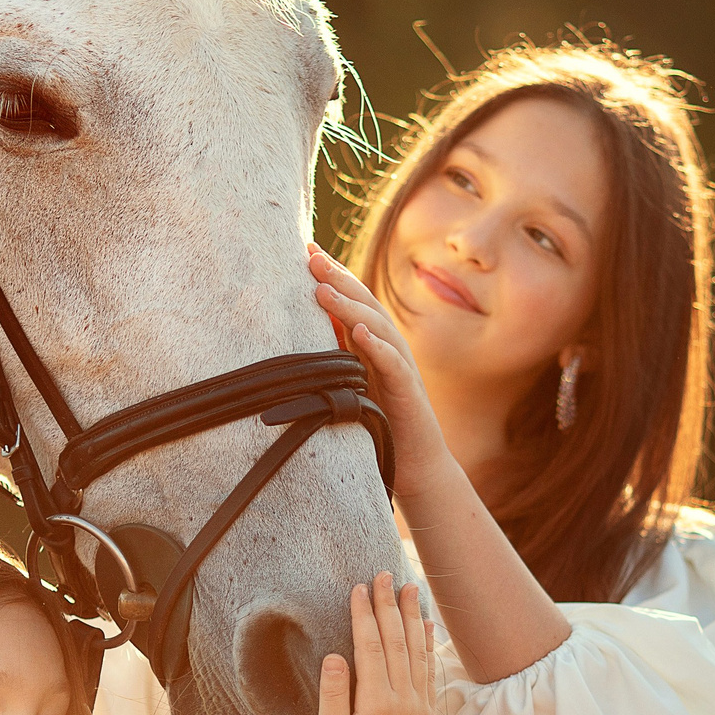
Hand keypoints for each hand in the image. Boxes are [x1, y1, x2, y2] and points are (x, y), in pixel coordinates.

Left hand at [307, 244, 457, 503]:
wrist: (416, 464)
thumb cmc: (380, 422)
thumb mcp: (350, 382)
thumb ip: (335, 355)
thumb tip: (297, 329)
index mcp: (374, 342)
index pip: (353, 298)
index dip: (332, 273)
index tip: (305, 250)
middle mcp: (390, 347)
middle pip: (365, 303)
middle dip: (338, 278)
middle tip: (311, 258)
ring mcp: (401, 367)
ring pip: (377, 326)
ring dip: (350, 306)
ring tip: (323, 290)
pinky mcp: (409, 391)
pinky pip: (393, 364)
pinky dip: (377, 346)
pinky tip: (359, 333)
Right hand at [315, 572, 436, 714]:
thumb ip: (334, 696)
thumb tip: (336, 655)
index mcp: (377, 705)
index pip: (371, 648)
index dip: (364, 615)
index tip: (359, 588)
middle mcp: (405, 702)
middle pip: (397, 642)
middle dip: (390, 606)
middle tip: (386, 573)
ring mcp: (421, 709)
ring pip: (418, 652)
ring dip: (413, 617)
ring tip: (411, 588)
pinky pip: (430, 672)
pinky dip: (429, 646)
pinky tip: (427, 627)